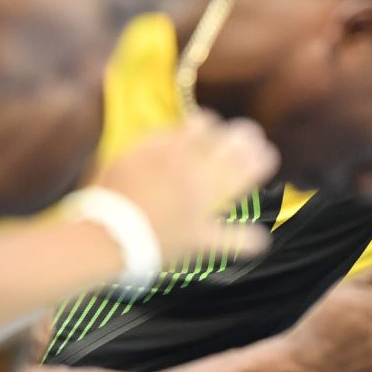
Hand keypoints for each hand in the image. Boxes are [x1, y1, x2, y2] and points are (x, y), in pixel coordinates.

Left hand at [93, 111, 277, 262]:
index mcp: (215, 191)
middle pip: (234, 137)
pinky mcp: (143, 147)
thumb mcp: (200, 247)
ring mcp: (169, 153)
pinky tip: (179, 134)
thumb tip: (263, 240)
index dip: (263, 156)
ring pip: (203, 124)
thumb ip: (234, 240)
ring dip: (214, 125)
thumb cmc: (157, 245)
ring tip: (214, 129)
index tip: (265, 153)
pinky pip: (168, 128)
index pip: (252, 163)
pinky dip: (179, 129)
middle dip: (246, 134)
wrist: (106, 237)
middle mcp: (197, 166)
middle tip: (248, 135)